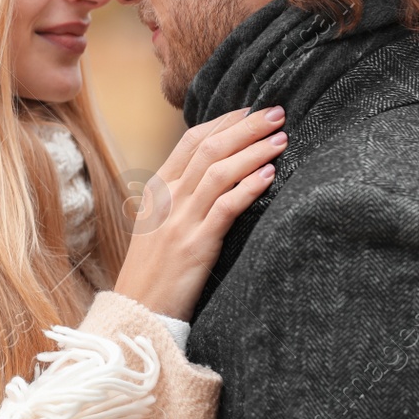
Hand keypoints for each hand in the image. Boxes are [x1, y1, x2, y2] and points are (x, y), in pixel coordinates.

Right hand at [112, 106, 285, 321]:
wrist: (136, 310)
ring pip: (220, 172)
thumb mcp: (158, 222)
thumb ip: (181, 195)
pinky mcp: (196, 244)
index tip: (251, 109)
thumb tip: (216, 171)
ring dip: (254, 151)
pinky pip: (226, 207)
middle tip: (276, 113)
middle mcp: (169, 197)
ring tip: (281, 139)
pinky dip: (249, 187)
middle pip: (210, 148)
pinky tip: (269, 175)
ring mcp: (181, 220)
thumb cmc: (154, 268)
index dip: (224, 121)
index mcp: (158, 188)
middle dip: (246, 127)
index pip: (192, 139)